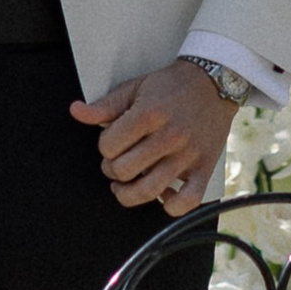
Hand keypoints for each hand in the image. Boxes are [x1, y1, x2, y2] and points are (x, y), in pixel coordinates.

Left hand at [72, 61, 232, 213]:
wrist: (214, 83)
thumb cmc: (172, 86)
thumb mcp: (135, 88)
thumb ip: (104, 105)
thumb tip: (76, 111)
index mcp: (149, 114)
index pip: (109, 146)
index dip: (105, 146)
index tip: (112, 142)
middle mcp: (169, 136)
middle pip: (124, 170)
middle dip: (113, 168)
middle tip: (117, 161)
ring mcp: (188, 155)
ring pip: (149, 191)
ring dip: (129, 193)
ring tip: (126, 184)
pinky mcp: (205, 168)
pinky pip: (188, 201)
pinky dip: (171, 206)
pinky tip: (162, 194)